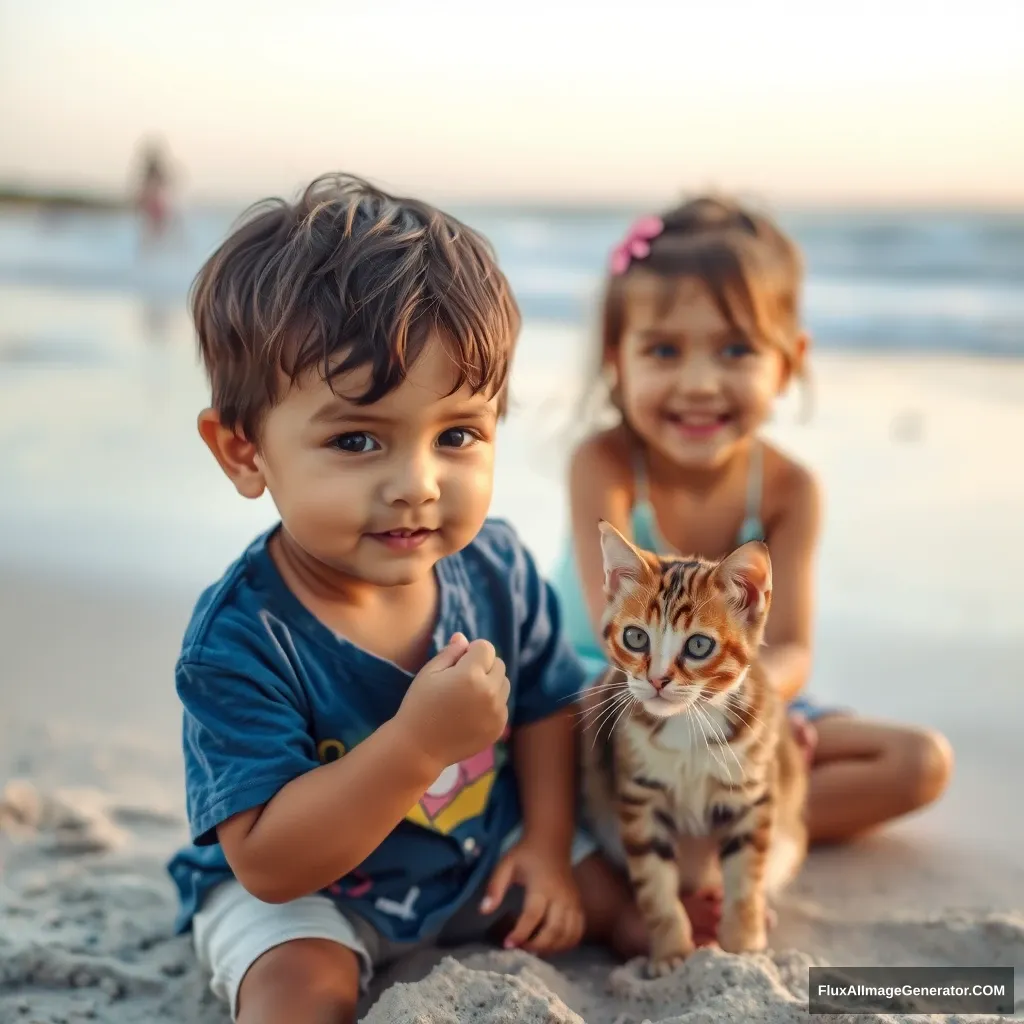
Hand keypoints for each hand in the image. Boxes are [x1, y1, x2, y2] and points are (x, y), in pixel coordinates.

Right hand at [396, 632, 509, 770]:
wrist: (419, 748)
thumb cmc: (420, 706)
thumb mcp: (429, 673)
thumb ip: (450, 652)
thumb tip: (464, 638)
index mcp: (471, 675)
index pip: (486, 648)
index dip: (471, 652)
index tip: (457, 664)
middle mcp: (490, 692)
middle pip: (499, 664)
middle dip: (484, 666)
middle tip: (461, 680)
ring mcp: (497, 712)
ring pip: (504, 684)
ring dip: (490, 684)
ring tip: (467, 696)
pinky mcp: (499, 727)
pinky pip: (502, 705)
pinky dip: (491, 704)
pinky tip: (470, 713)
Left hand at [480, 838, 583, 954]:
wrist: (551, 841)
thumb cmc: (526, 855)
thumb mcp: (506, 865)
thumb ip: (494, 887)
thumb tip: (484, 911)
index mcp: (542, 885)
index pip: (533, 915)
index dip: (520, 933)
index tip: (507, 944)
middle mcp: (561, 896)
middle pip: (554, 929)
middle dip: (537, 945)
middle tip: (520, 949)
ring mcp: (573, 901)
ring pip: (568, 934)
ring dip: (552, 948)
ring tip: (533, 949)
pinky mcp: (579, 905)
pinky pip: (578, 931)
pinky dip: (567, 944)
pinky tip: (552, 946)